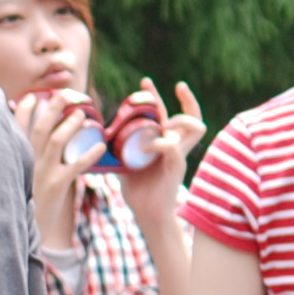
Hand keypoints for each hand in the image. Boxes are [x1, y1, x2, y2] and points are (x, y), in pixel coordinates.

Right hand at [16, 88, 90, 249]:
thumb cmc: (19, 207)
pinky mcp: (57, 186)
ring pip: (56, 142)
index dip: (23, 111)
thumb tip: (22, 151)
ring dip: (69, 125)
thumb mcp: (13, 183)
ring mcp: (41, 173)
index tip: (32, 97)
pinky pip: (76, 166)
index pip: (17, 129)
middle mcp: (26, 163)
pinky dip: (88, 154)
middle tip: (62, 95)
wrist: (23, 233)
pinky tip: (99, 145)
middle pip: (38, 129)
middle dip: (50, 110)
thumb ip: (18, 164)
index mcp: (15, 160)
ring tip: (81, 114)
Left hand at [118, 78, 204, 227]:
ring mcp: (179, 154)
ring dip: (178, 119)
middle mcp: (176, 144)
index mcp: (164, 141)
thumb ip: (119, 149)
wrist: (147, 212)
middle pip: (189, 114)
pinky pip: (174, 147)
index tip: (144, 82)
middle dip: (184, 97)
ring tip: (163, 123)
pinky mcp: (178, 166)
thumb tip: (98, 137)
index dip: (159, 97)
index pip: (168, 113)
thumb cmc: (138, 188)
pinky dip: (160, 144)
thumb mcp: (125, 163)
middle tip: (172, 85)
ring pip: (195, 126)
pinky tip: (146, 148)